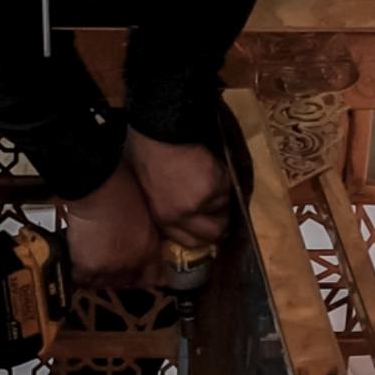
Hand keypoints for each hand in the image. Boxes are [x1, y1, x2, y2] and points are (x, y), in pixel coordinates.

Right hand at [64, 162, 168, 288]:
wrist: (97, 187)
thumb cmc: (121, 190)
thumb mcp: (146, 213)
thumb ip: (148, 234)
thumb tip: (146, 242)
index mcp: (150, 250)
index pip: (155, 278)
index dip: (147, 276)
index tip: (142, 272)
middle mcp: (133, 264)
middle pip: (128, 283)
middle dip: (123, 275)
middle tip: (113, 262)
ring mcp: (111, 269)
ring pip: (106, 284)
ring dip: (102, 275)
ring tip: (96, 260)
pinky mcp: (89, 268)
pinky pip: (83, 280)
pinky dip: (82, 274)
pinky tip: (82, 262)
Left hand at [123, 129, 229, 246]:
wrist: (157, 132)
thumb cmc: (147, 155)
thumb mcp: (148, 190)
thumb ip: (165, 208)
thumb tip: (184, 217)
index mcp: (162, 217)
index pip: (191, 241)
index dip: (202, 234)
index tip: (207, 225)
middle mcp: (183, 215)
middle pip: (215, 233)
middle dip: (221, 221)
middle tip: (222, 209)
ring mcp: (201, 201)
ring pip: (224, 205)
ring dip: (220, 192)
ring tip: (206, 174)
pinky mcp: (215, 184)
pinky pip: (228, 186)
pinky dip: (224, 175)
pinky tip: (209, 163)